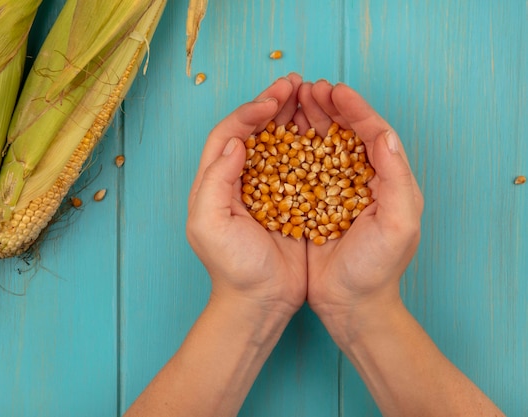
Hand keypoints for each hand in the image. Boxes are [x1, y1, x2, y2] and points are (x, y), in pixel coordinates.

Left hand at [186, 74, 306, 318]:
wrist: (260, 302)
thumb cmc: (232, 268)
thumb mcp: (209, 225)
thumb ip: (215, 181)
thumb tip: (235, 141)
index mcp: (215, 182)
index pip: (229, 134)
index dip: (248, 112)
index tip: (272, 100)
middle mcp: (239, 180)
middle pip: (254, 131)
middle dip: (272, 104)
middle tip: (294, 82)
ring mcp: (267, 189)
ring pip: (278, 143)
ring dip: (292, 117)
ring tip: (310, 95)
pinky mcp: (291, 201)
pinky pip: (300, 164)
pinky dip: (310, 144)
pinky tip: (325, 130)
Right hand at [296, 80, 423, 344]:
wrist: (351, 306)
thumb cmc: (378, 270)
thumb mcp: (398, 225)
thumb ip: (396, 178)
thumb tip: (385, 134)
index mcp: (388, 181)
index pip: (373, 134)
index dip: (355, 109)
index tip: (334, 91)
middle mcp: (362, 181)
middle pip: (346, 134)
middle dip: (328, 108)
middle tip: (308, 88)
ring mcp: (335, 192)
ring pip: (322, 147)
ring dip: (309, 122)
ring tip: (293, 102)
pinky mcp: (313, 205)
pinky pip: (302, 171)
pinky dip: (292, 150)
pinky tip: (278, 137)